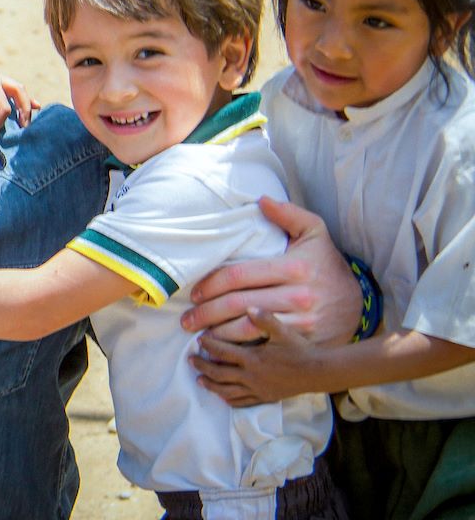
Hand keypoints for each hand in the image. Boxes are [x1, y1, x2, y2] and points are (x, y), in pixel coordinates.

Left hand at [181, 197, 359, 344]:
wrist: (359, 302)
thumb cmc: (327, 265)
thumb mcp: (315, 233)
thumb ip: (288, 214)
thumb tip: (261, 200)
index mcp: (293, 266)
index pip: (239, 275)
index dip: (212, 284)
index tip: (196, 292)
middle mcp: (297, 294)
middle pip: (238, 304)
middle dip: (207, 313)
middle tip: (187, 319)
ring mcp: (301, 321)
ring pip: (248, 329)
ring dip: (218, 334)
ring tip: (200, 335)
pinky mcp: (303, 341)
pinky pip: (264, 345)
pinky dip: (240, 347)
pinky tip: (224, 348)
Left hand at [190, 308, 323, 406]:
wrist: (317, 373)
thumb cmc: (300, 350)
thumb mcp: (283, 331)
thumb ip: (265, 319)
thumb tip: (249, 306)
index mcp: (252, 358)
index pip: (223, 352)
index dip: (209, 346)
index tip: (199, 340)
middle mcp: (251, 376)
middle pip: (219, 373)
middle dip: (202, 367)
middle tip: (190, 361)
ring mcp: (257, 389)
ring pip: (227, 390)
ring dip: (212, 385)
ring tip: (199, 381)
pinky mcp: (265, 398)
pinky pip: (243, 402)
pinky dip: (230, 400)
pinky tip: (223, 397)